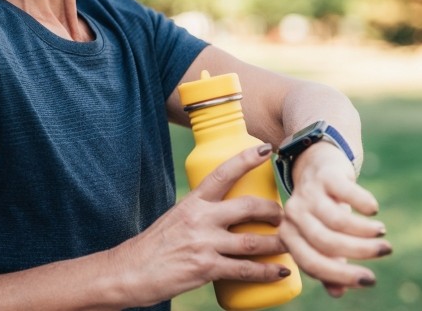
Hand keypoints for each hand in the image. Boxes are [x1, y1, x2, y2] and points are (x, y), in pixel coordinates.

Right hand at [111, 144, 291, 307]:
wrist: (131, 272)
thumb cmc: (155, 247)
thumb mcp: (176, 219)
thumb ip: (202, 216)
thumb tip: (231, 218)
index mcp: (192, 202)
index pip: (222, 173)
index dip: (246, 159)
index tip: (266, 149)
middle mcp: (199, 218)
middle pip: (248, 207)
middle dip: (274, 210)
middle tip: (284, 216)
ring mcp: (203, 243)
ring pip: (253, 241)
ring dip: (279, 243)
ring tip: (291, 244)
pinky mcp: (206, 268)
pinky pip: (246, 269)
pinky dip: (268, 272)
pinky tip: (281, 271)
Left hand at [279, 142, 389, 296]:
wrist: (318, 164)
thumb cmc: (323, 210)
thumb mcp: (323, 237)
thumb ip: (329, 264)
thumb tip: (338, 293)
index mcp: (289, 235)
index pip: (311, 263)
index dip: (341, 275)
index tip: (370, 280)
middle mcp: (293, 214)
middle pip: (326, 243)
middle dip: (360, 252)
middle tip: (385, 251)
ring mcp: (308, 192)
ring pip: (338, 221)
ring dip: (365, 231)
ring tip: (382, 233)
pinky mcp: (325, 175)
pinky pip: (346, 193)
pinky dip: (364, 204)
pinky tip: (373, 210)